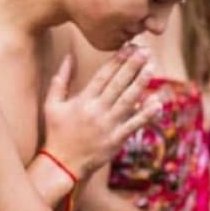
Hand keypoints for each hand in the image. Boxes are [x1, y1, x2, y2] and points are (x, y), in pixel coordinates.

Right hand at [42, 46, 159, 176]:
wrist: (62, 164)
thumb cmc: (56, 132)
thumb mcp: (52, 104)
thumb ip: (61, 79)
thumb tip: (69, 55)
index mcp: (83, 100)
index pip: (103, 76)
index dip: (117, 60)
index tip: (128, 47)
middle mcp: (97, 110)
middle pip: (118, 84)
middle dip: (132, 66)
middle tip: (145, 51)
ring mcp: (108, 125)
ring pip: (128, 101)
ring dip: (141, 83)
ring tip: (152, 67)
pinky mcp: (116, 140)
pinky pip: (133, 124)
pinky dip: (146, 114)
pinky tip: (157, 103)